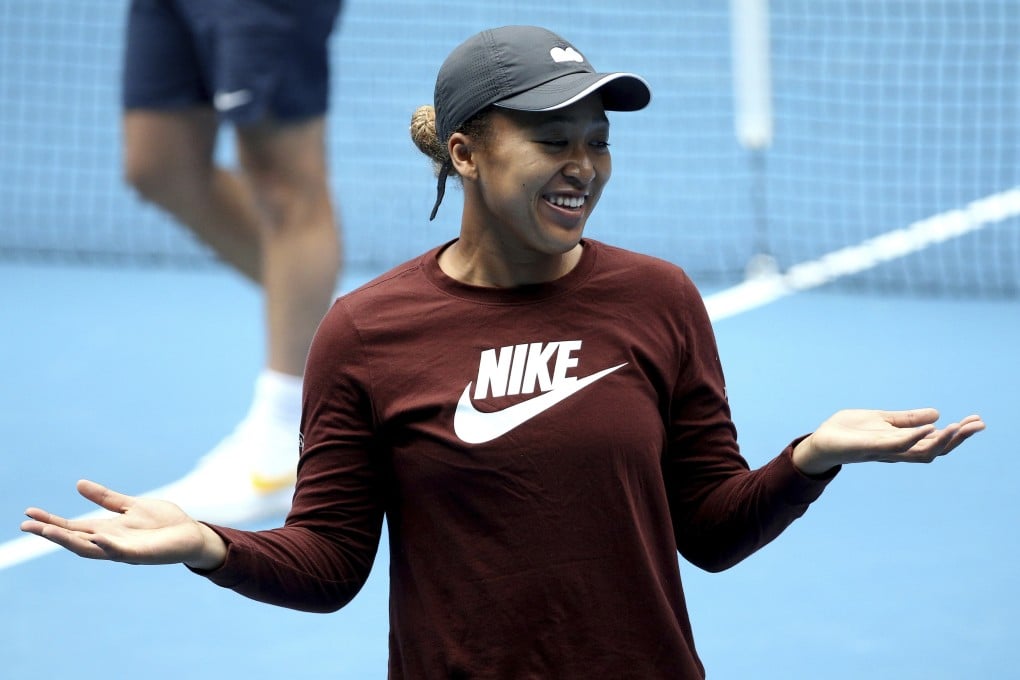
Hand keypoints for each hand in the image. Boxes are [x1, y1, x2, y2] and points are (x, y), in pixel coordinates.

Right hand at [20, 479, 226, 569]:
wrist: (191, 535)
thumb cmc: (163, 522)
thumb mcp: (131, 505)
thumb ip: (106, 498)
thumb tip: (78, 484)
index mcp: (107, 529)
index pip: (73, 526)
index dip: (51, 521)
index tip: (28, 514)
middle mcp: (110, 542)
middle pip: (74, 539)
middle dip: (51, 533)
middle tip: (27, 526)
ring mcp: (123, 549)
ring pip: (90, 548)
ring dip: (70, 540)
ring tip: (48, 531)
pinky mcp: (140, 554)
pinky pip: (120, 552)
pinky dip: (108, 546)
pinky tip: (97, 537)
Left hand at [792, 408, 984, 475]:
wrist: (819, 442)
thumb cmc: (848, 432)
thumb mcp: (882, 419)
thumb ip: (907, 419)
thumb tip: (937, 414)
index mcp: (901, 444)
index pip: (935, 441)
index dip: (957, 434)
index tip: (976, 421)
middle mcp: (897, 451)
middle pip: (935, 449)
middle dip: (958, 438)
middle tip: (978, 424)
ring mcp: (884, 451)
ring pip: (921, 451)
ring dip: (942, 439)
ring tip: (959, 426)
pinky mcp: (869, 447)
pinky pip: (897, 445)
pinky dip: (915, 437)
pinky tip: (930, 428)